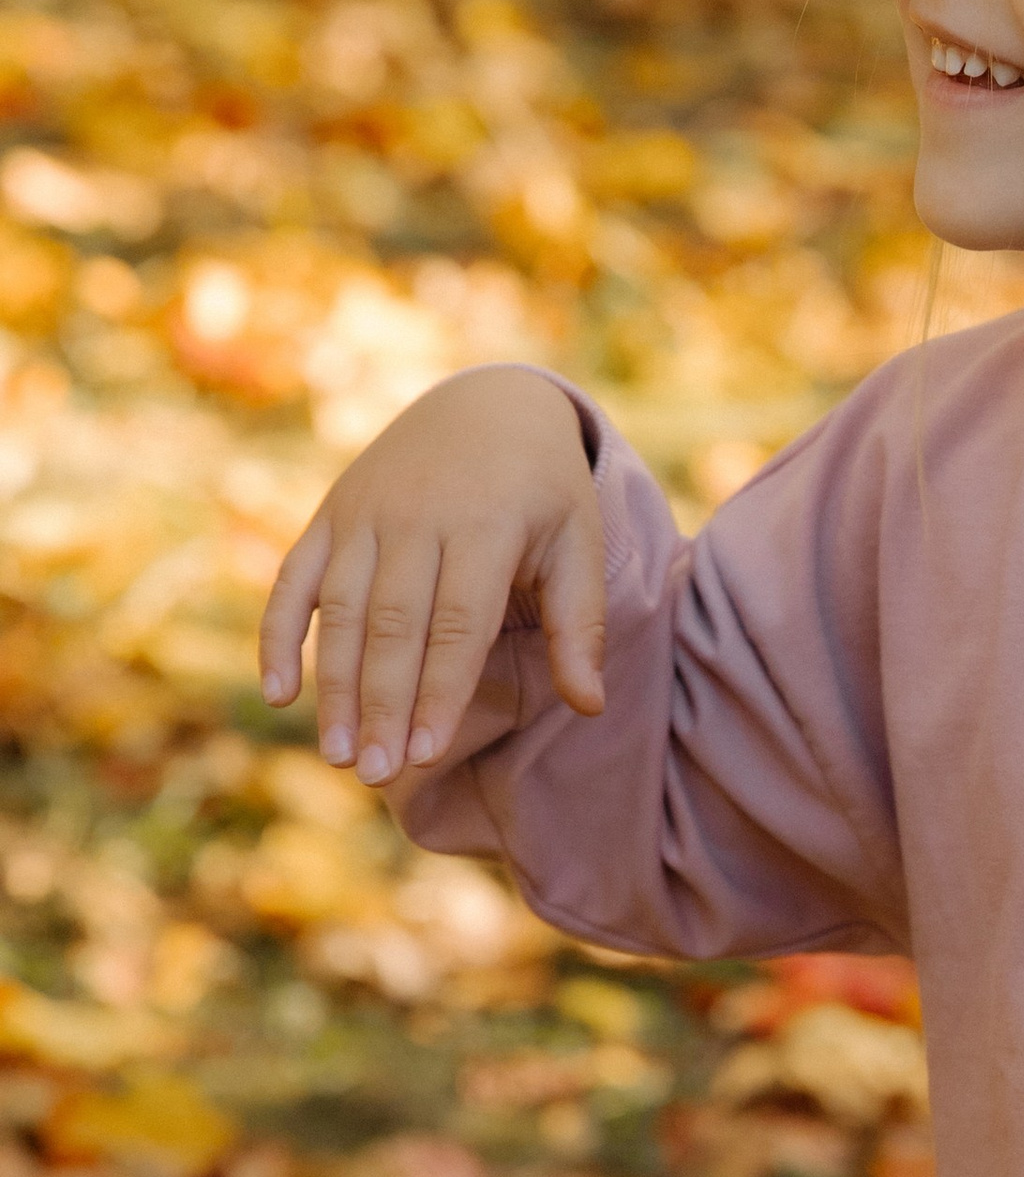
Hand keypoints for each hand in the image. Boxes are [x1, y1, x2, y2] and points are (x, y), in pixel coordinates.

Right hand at [259, 371, 605, 783]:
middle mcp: (417, 518)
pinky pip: (293, 580)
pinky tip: (279, 694)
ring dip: (334, 685)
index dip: (439, 691)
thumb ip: (578, 624)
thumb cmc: (542, 489)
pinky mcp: (330, 514)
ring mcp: (365, 514)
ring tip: (337, 755)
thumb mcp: (578, 541)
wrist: (487, 403)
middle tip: (376, 773)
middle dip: (381, 703)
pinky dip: (279, 635)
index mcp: (485, 525)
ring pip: (340, 611)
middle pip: (392, 626)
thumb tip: (590, 706)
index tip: (427, 754)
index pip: (457, 624)